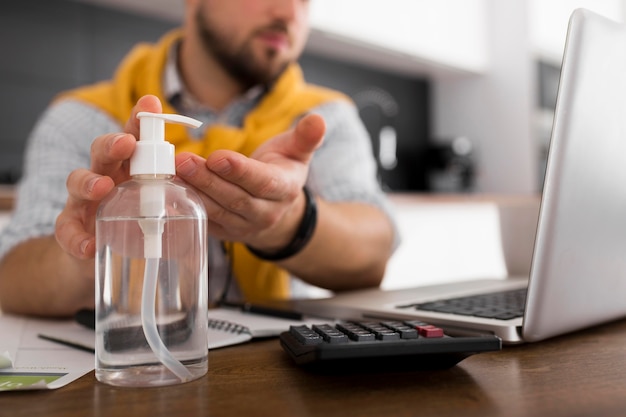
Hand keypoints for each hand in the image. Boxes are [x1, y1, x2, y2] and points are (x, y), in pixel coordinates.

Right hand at [55, 95, 162, 258]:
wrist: (105, 254)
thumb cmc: (136, 223)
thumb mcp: (159, 204)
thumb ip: (175, 190)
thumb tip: (203, 177)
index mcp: (128, 168)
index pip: (133, 138)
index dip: (139, 121)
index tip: (151, 104)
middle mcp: (104, 177)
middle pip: (102, 151)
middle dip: (112, 144)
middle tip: (126, 143)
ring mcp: (84, 202)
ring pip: (77, 182)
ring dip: (89, 182)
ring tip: (102, 188)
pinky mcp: (73, 229)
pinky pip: (67, 230)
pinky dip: (77, 238)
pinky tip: (89, 245)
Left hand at [175, 113, 325, 251]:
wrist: (278, 211)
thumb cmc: (283, 172)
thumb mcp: (297, 152)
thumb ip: (305, 137)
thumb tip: (318, 119)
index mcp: (285, 190)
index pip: (262, 182)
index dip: (240, 171)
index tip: (218, 157)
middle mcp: (265, 213)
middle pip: (234, 198)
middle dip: (207, 180)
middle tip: (182, 160)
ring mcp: (243, 227)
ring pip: (216, 210)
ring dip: (192, 190)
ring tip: (171, 170)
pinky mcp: (224, 233)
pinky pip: (203, 219)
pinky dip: (185, 203)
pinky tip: (169, 186)